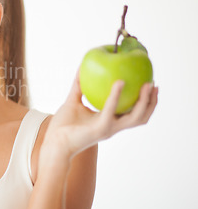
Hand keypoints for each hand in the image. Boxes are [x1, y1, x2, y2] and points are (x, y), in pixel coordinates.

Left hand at [42, 68, 158, 159]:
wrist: (54, 142)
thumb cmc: (63, 125)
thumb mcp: (72, 101)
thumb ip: (78, 86)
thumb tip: (80, 67)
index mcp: (109, 121)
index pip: (133, 113)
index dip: (144, 102)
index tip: (149, 85)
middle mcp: (112, 126)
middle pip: (141, 117)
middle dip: (151, 103)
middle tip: (153, 84)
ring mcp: (108, 129)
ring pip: (135, 117)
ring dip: (143, 101)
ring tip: (146, 85)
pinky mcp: (100, 129)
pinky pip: (111, 110)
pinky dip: (116, 96)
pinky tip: (119, 83)